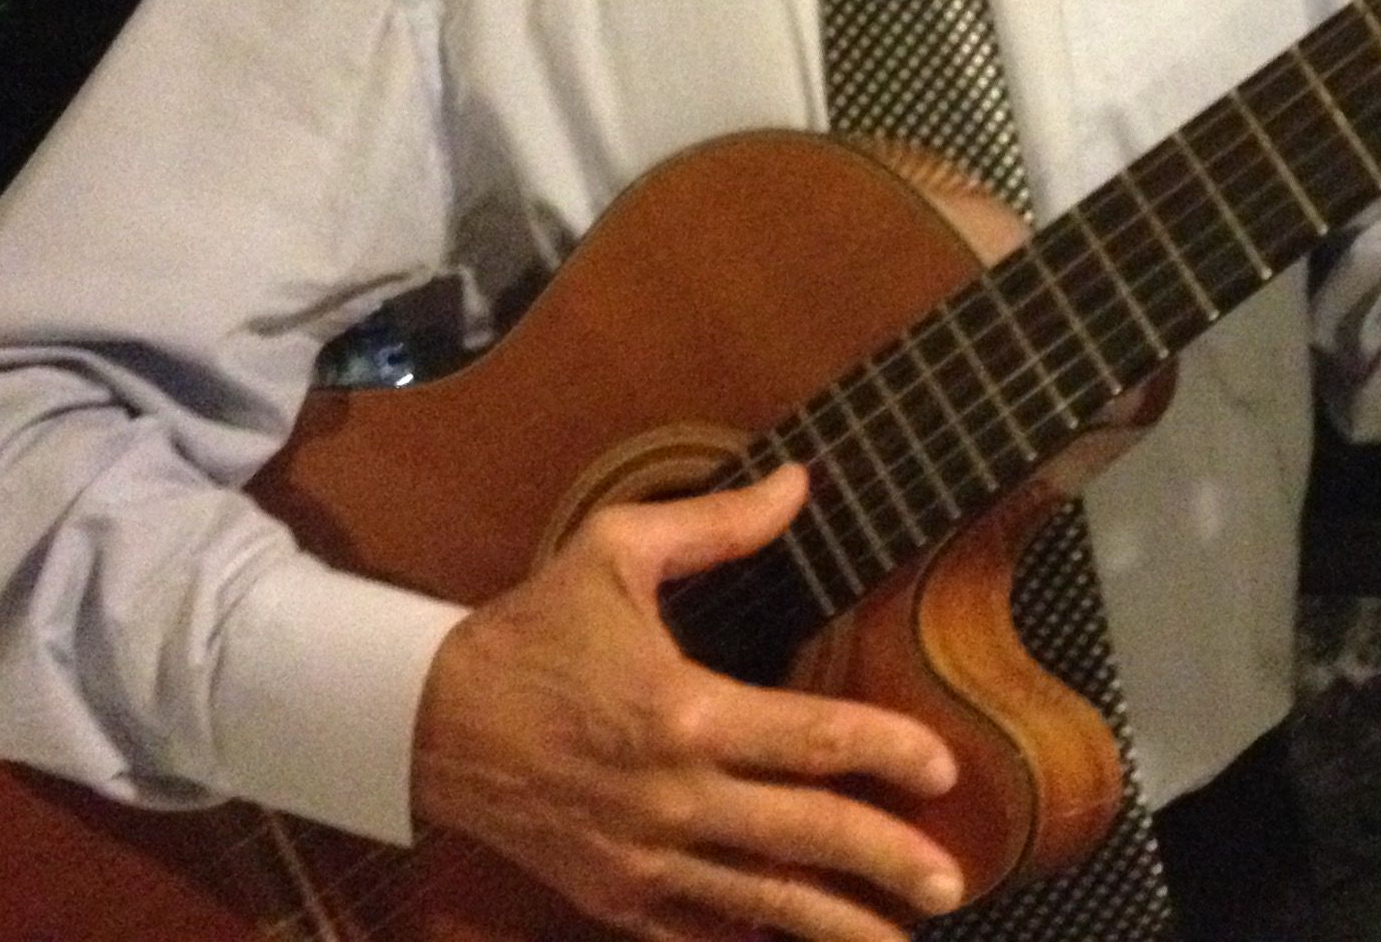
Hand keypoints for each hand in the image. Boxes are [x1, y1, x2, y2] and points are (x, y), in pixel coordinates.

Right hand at [411, 462, 963, 940]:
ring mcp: (641, 859)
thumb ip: (718, 523)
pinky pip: (696, 935)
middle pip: (804, 838)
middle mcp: (671, 796)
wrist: (426, 720)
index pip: (811, 739)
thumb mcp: (616, 552)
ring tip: (902, 940)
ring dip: (838, 925)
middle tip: (954, 882)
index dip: (887, 753)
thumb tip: (802, 483)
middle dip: (887, 861)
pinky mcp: (612, 897)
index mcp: (682, 710)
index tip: (946, 770)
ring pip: (760, 905)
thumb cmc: (532, 627)